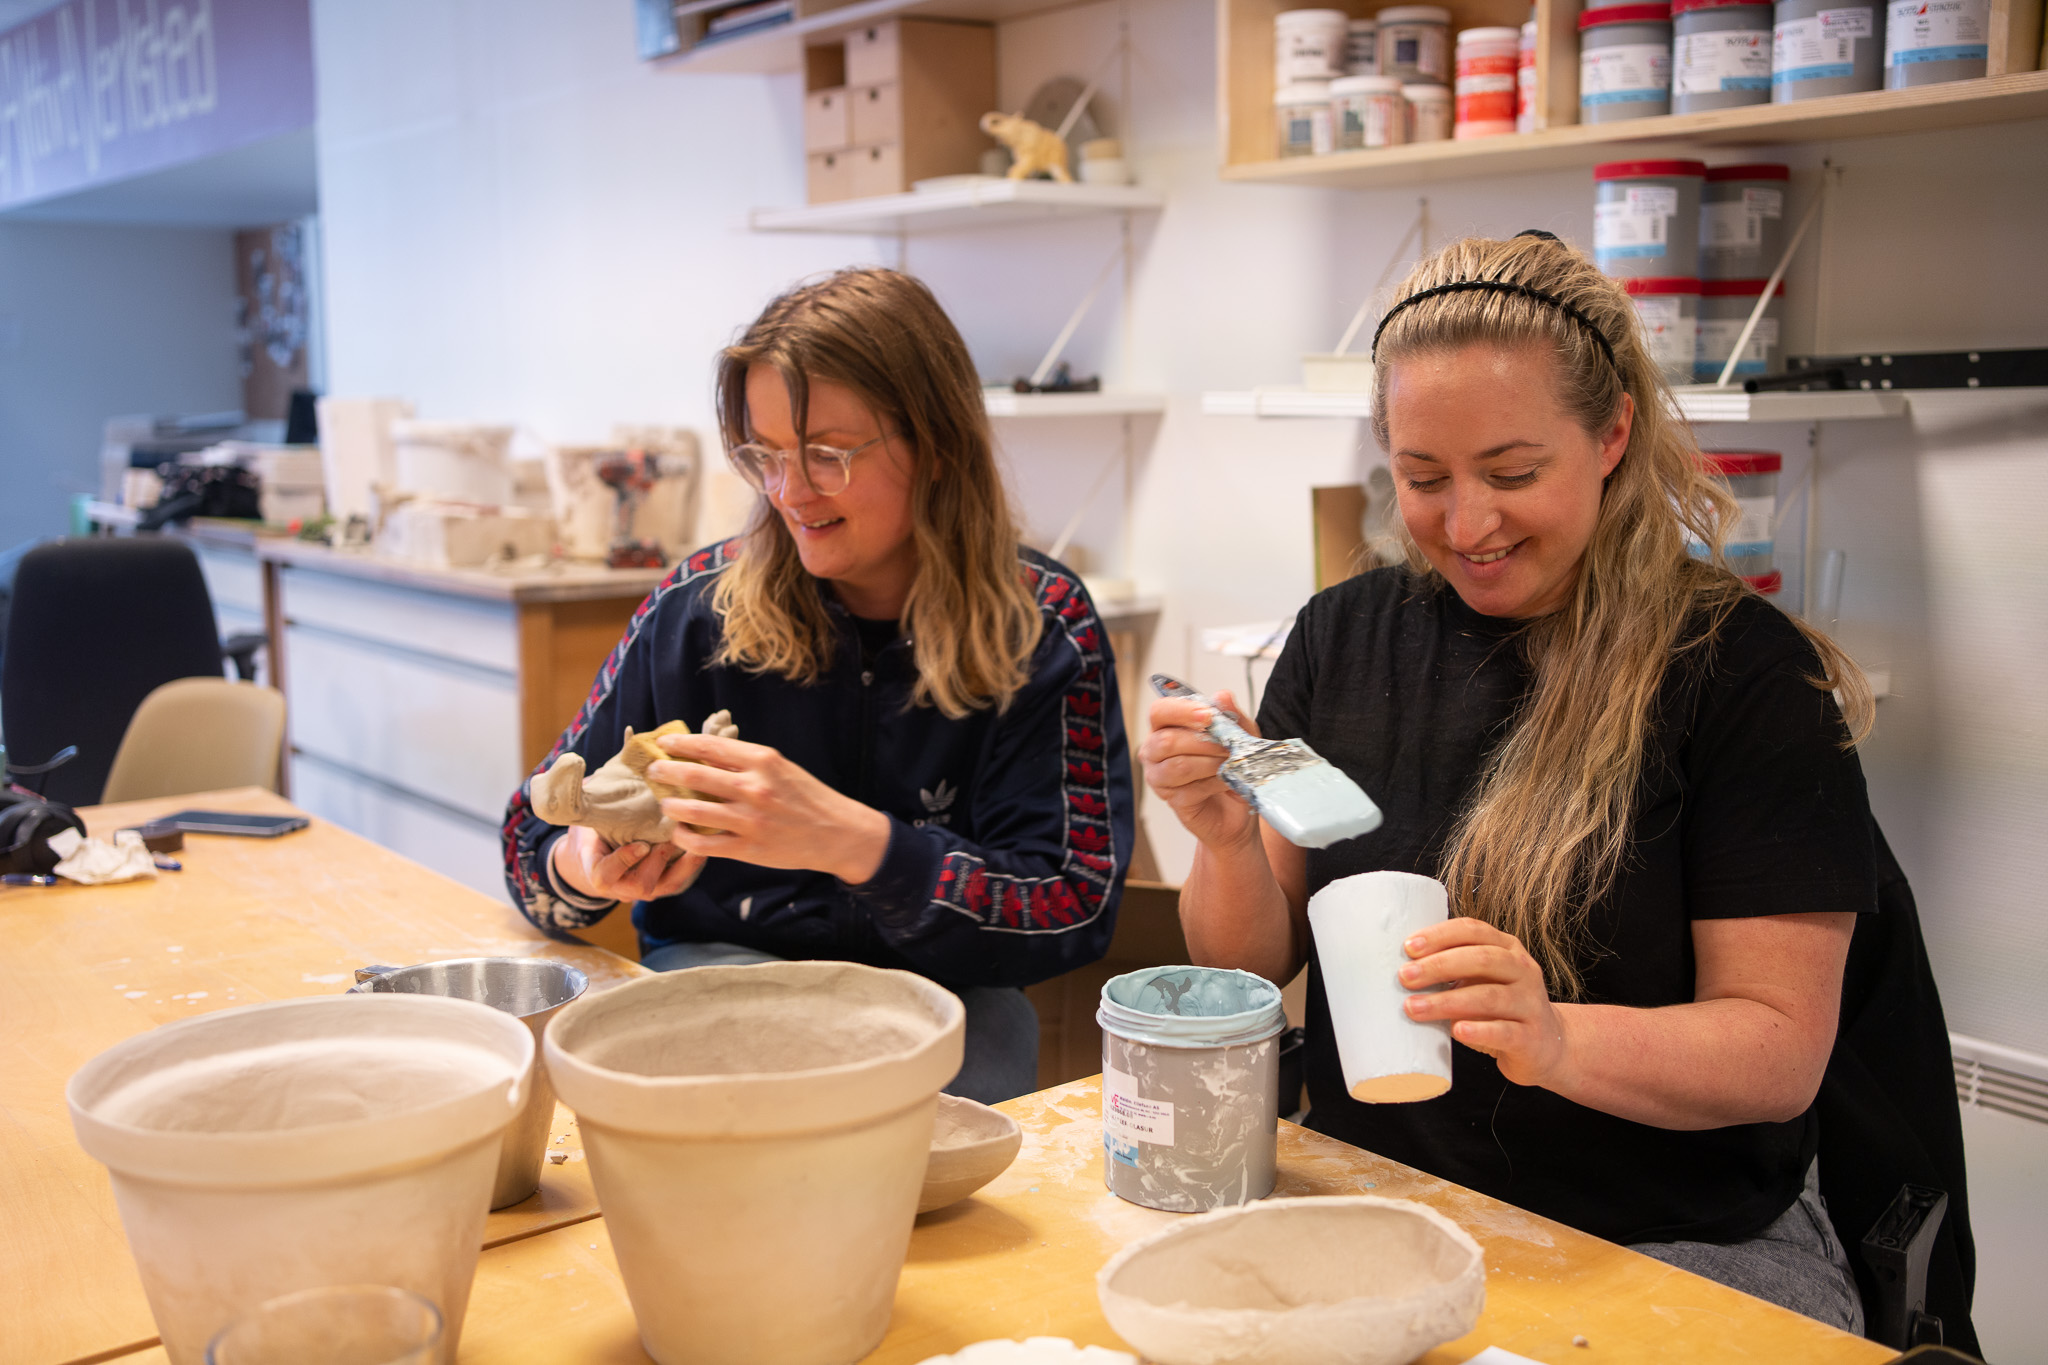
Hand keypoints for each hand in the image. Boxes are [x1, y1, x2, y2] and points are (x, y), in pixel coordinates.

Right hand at [551, 824, 706, 903]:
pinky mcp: (665, 883)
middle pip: (642, 885)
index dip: (622, 862)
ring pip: (667, 884)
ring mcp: (646, 888)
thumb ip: (587, 809)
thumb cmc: (591, 835)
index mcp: (598, 873)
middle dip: (658, 861)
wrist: (597, 859)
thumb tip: (584, 774)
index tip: (640, 844)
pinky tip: (704, 839)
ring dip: (682, 862)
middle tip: (671, 837)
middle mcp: (623, 887)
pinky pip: (681, 878)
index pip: (605, 876)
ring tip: (693, 836)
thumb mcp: (584, 823)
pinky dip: (693, 860)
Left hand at [648, 733, 891, 884]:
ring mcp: (750, 820)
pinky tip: (679, 832)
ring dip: (672, 805)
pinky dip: (685, 837)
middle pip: (694, 775)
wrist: (837, 832)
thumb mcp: (781, 768)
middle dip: (666, 771)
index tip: (663, 742)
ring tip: (665, 803)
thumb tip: (705, 754)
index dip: (680, 743)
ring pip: (694, 810)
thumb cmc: (807, 797)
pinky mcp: (748, 848)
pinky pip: (704, 844)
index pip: (709, 746)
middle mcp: (754, 788)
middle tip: (653, 771)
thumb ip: (746, 762)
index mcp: (763, 761)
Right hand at [1139, 689, 1259, 849]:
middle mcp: (1155, 751)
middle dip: (1203, 742)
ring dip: (1210, 763)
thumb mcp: (1240, 734)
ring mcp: (1160, 777)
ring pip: (1178, 766)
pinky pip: (1190, 789)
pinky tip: (1227, 782)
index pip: (1159, 711)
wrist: (1238, 804)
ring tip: (1229, 764)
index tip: (1208, 716)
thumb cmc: (1231, 764)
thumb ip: (1231, 715)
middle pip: (1165, 741)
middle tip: (1227, 745)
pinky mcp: (1173, 800)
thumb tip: (1222, 696)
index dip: (1182, 711)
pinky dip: (1214, 784)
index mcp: (1166, 727)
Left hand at [1398, 917, 1571, 1089]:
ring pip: (1489, 997)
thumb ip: (1453, 971)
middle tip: (1404, 977)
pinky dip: (1479, 1031)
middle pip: (1481, 960)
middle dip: (1439, 966)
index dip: (1441, 935)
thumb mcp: (1482, 981)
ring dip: (1447, 1002)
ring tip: (1413, 1008)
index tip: (1408, 947)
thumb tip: (1398, 969)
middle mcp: (1523, 971)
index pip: (1474, 931)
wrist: (1546, 1047)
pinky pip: (1505, 1032)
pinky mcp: (1531, 1038)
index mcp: (1507, 949)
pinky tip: (1457, 1031)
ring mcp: (1530, 1004)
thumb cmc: (1500, 1009)